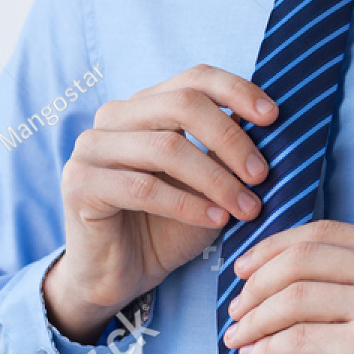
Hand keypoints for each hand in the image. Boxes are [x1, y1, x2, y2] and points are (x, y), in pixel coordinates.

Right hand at [44, 65, 276, 342]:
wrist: (120, 275)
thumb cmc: (168, 226)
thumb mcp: (208, 184)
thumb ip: (228, 152)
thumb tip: (273, 124)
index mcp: (145, 105)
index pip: (195, 77)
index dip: (237, 91)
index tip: (273, 118)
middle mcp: (113, 117)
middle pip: (182, 104)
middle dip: (230, 139)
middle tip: (261, 175)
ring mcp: (91, 148)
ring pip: (166, 147)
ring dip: (215, 180)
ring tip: (248, 208)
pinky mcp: (79, 185)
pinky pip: (143, 187)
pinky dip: (187, 204)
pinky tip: (215, 221)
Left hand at [223, 220, 353, 353]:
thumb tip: (279, 271)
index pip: (321, 232)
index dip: (273, 248)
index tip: (244, 270)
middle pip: (301, 258)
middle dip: (255, 283)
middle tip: (235, 308)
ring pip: (292, 297)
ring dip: (254, 318)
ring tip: (237, 335)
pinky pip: (297, 338)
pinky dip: (266, 345)